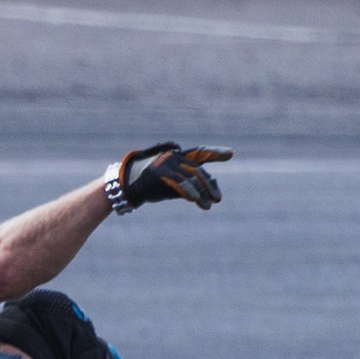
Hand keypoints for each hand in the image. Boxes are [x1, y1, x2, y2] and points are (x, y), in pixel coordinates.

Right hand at [107, 143, 230, 212]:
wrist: (127, 185)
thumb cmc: (151, 184)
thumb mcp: (172, 182)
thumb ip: (189, 181)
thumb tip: (211, 189)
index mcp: (177, 155)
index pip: (200, 153)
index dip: (215, 153)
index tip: (231, 153)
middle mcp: (173, 156)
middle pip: (197, 170)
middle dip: (209, 185)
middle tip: (218, 198)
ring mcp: (165, 163)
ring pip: (190, 178)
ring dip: (201, 193)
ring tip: (208, 205)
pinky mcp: (159, 173)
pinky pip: (178, 183)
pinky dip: (189, 192)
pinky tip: (196, 200)